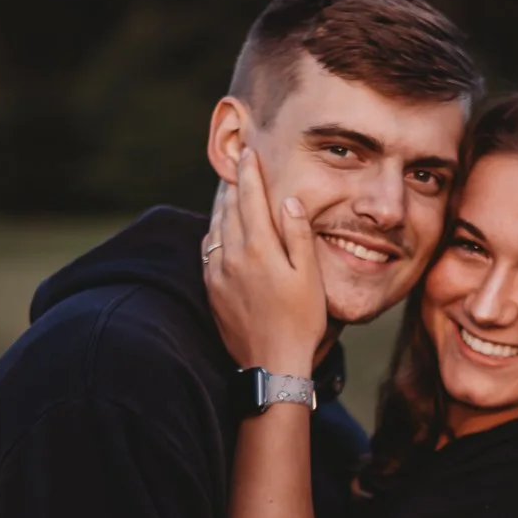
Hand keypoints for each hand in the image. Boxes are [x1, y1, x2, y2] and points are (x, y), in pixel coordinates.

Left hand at [203, 148, 326, 377]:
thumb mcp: (309, 277)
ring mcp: (218, 274)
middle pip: (227, 208)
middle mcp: (232, 256)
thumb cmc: (300, 322)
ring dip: (220, 205)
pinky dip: (213, 232)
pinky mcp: (212, 291)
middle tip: (234, 163)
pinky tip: (218, 230)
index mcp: (259, 248)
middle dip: (232, 183)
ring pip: (215, 228)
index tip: (248, 153)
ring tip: (226, 190)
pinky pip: (208, 251)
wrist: (272, 364)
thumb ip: (298, 235)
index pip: (249, 198)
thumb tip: (288, 200)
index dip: (249, 173)